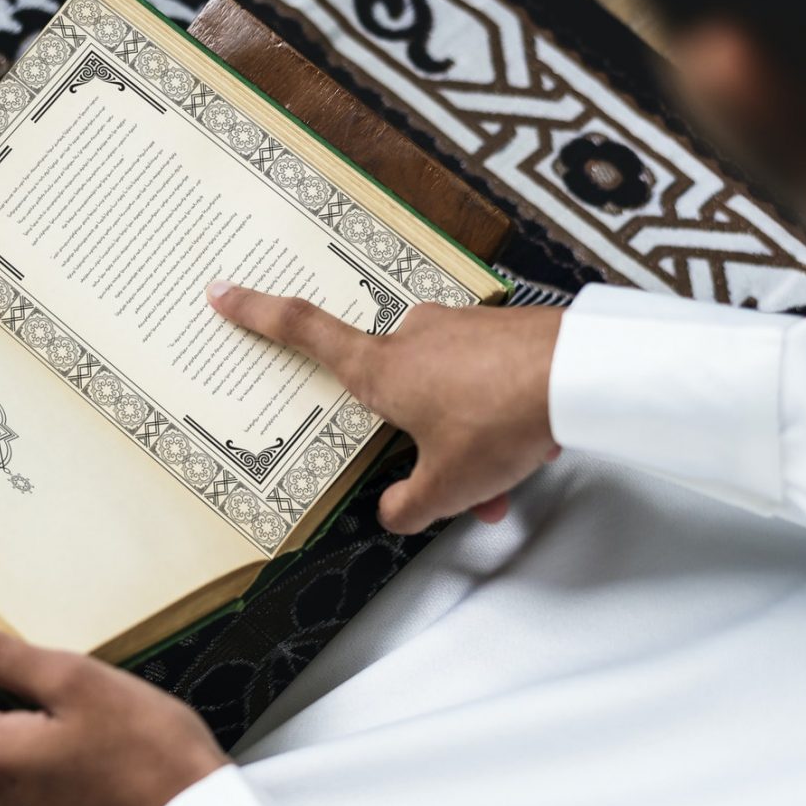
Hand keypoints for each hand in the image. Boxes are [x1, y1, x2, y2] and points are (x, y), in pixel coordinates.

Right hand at [207, 282, 562, 533]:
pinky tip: (526, 453)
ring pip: (446, 394)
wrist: (581, 375)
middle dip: (419, 442)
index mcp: (381, 369)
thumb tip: (393, 512)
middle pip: (394, 393)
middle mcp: (413, 339)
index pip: (305, 332)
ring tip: (502, 485)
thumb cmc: (500, 422)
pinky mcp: (499, 330)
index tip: (224, 292)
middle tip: (452, 488)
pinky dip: (494, 420)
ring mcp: (459, 328)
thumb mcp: (446, 487)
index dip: (258, 315)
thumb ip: (409, 506)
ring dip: (466, 442)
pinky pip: (482, 381)